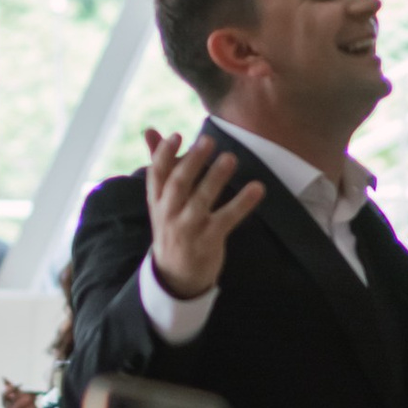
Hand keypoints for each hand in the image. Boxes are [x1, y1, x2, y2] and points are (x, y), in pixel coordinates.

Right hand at [144, 130, 265, 302]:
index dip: (164, 155)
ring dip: (215, 178)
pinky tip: (257, 188)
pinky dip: (242, 203)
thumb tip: (150, 129)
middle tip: (208, 140)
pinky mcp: (209, 241)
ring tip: (230, 158)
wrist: (176, 277)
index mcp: (157, 202)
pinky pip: (227, 219)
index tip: (176, 135)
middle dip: (193, 162)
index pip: (157, 175)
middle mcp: (169, 215)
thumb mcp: (162, 200)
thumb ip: (161, 165)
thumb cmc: (173, 228)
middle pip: (179, 185)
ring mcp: (188, 229)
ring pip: (201, 201)